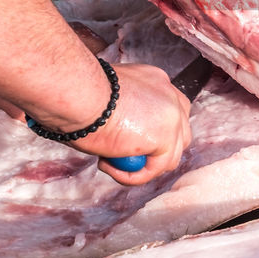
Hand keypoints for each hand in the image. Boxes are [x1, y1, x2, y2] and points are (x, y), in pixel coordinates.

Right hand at [67, 63, 191, 185]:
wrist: (79, 92)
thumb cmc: (81, 91)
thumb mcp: (110, 97)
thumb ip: (124, 112)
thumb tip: (118, 132)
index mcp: (157, 82)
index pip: (170, 112)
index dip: (154, 131)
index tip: (130, 142)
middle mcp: (170, 97)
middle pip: (179, 134)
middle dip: (156, 152)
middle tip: (123, 157)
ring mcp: (171, 118)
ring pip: (169, 157)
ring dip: (142, 167)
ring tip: (109, 162)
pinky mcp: (164, 138)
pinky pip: (153, 169)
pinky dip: (131, 176)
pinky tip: (107, 166)